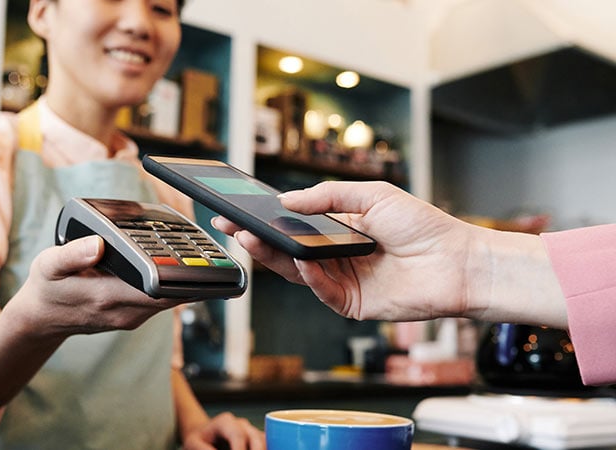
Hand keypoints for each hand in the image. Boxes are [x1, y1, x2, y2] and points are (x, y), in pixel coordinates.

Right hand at [12, 235, 180, 337]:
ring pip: (168, 300)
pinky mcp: (132, 317)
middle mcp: (124, 312)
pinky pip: (159, 302)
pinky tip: (165, 269)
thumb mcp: (49, 265)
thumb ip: (72, 254)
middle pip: (170, 295)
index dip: (176, 274)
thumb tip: (97, 243)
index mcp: (106, 297)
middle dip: (183, 274)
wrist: (42, 319)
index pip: (155, 290)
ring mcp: (130, 317)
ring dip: (177, 280)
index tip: (186, 254)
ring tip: (180, 255)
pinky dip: (166, 287)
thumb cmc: (47, 288)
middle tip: (190, 248)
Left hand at [181, 412, 264, 449]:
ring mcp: (252, 432)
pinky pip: (268, 447)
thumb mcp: (193, 445)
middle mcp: (242, 425)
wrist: (203, 436)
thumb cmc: (198, 441)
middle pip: (257, 439)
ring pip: (266, 443)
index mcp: (226, 422)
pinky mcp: (258, 442)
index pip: (238, 435)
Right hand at [212, 181, 477, 321]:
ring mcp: (343, 281)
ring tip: (254, 237)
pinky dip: (308, 276)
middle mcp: (335, 256)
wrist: (457, 261)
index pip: (293, 225)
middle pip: (287, 250)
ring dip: (274, 256)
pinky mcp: (352, 304)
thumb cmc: (422, 226)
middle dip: (258, 238)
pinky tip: (300, 260)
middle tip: (233, 225)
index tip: (239, 209)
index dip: (266, 219)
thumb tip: (287, 199)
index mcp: (338, 230)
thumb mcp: (373, 195)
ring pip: (297, 272)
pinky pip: (321, 291)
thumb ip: (329, 197)